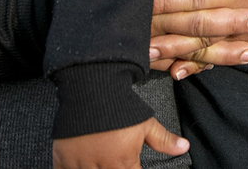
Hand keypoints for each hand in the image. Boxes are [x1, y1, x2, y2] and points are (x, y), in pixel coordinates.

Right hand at [53, 118, 187, 168]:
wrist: (90, 87)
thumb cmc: (119, 105)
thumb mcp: (145, 122)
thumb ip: (163, 140)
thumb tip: (184, 147)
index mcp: (123, 163)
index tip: (127, 166)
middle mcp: (102, 166)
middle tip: (111, 162)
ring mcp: (81, 163)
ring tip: (98, 163)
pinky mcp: (63, 157)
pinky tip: (80, 165)